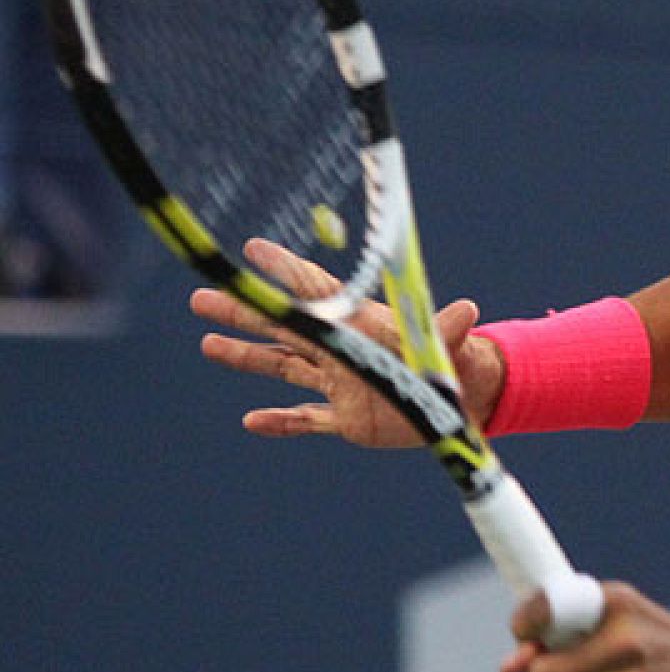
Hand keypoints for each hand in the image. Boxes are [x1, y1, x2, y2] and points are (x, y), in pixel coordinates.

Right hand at [190, 238, 505, 446]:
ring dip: (247, 357)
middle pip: (284, 328)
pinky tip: (251, 421)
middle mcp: (344, 352)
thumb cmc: (456, 364)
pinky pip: (306, 420)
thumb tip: (467, 309)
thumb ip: (448, 330)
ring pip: (284, 367)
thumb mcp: (448, 347)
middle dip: (243, 313)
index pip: (317, 293)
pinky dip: (281, 422)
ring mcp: (342, 385)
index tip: (252, 249)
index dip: (285, 271)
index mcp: (362, 327)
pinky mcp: (349, 419)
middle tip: (201, 297)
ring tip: (208, 344)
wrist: (463, 404)